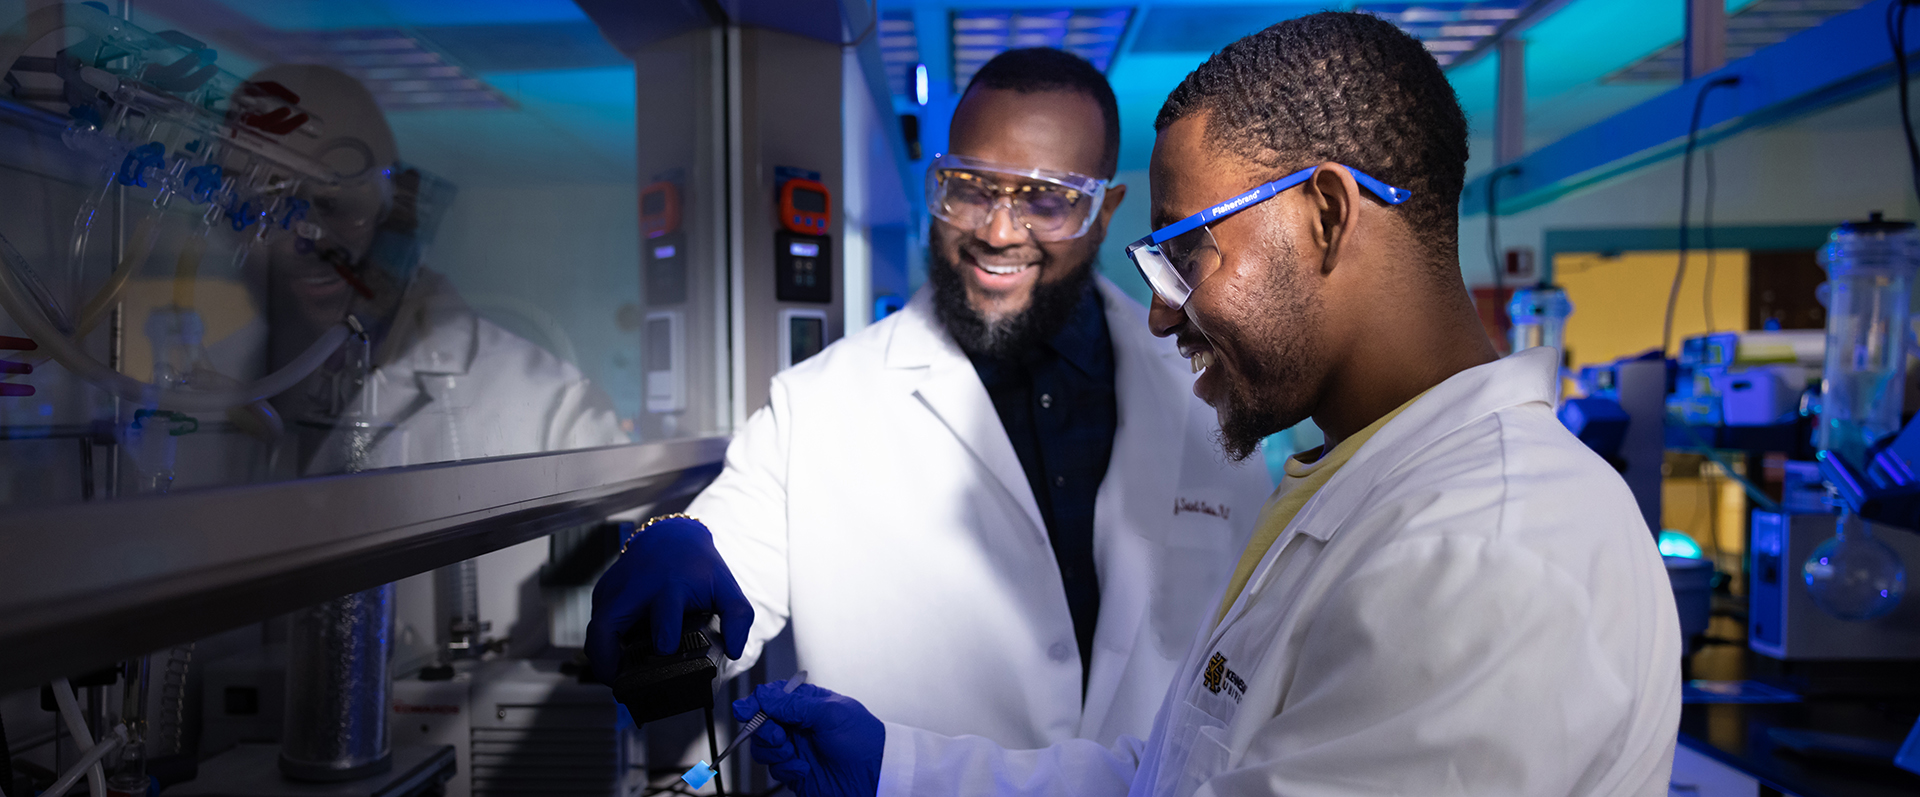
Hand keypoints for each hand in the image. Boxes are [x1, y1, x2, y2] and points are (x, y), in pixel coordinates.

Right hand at [584, 516, 753, 684]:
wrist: (671, 536)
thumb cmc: (698, 566)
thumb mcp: (726, 588)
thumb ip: (738, 618)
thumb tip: (735, 651)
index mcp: (669, 586)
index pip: (662, 614)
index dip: (664, 639)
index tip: (667, 653)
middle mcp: (636, 588)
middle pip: (606, 627)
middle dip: (607, 661)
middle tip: (620, 683)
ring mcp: (615, 589)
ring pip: (595, 630)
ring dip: (602, 657)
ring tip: (619, 676)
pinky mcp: (603, 592)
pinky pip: (597, 622)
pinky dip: (603, 643)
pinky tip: (619, 655)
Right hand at [735, 681, 883, 796]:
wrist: (875, 777)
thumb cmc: (863, 740)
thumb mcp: (830, 713)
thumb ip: (794, 704)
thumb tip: (763, 696)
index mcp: (808, 703)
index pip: (772, 696)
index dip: (756, 702)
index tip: (745, 709)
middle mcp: (799, 725)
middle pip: (761, 722)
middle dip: (763, 729)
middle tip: (777, 735)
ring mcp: (796, 749)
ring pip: (763, 747)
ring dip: (772, 751)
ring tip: (791, 753)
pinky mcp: (795, 771)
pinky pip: (774, 769)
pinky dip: (785, 769)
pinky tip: (803, 768)